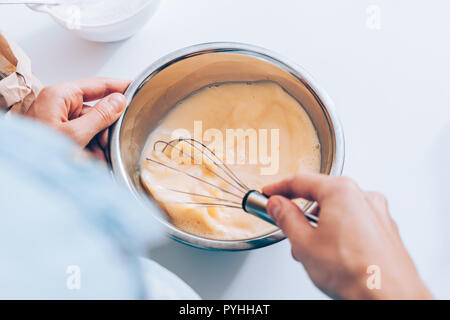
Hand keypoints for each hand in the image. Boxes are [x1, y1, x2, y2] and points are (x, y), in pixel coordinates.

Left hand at [26, 78, 129, 160]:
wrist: (23, 176)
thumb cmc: (37, 154)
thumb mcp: (76, 134)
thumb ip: (100, 116)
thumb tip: (119, 101)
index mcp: (59, 96)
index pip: (97, 85)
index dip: (118, 86)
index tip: (135, 87)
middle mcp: (58, 105)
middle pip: (95, 112)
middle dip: (105, 131)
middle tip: (112, 145)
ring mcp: (57, 120)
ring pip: (91, 128)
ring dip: (98, 145)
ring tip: (99, 160)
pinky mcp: (58, 134)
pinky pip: (82, 138)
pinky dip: (89, 151)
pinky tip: (91, 162)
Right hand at [263, 173, 431, 299]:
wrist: (389, 296)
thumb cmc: (354, 272)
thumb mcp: (304, 243)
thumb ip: (286, 218)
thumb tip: (278, 205)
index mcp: (341, 191)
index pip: (301, 180)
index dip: (280, 187)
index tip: (269, 192)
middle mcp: (364, 196)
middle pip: (322, 194)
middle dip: (301, 211)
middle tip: (285, 223)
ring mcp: (378, 213)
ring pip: (339, 210)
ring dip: (320, 224)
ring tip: (311, 249)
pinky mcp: (385, 230)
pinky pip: (354, 222)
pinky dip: (338, 231)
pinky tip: (332, 253)